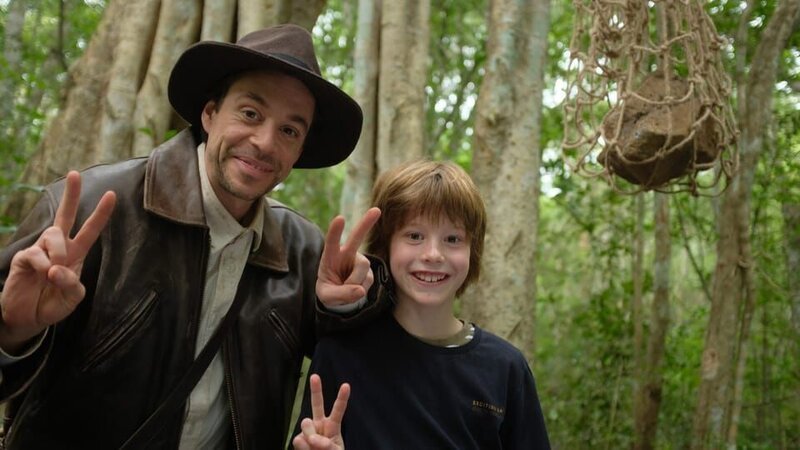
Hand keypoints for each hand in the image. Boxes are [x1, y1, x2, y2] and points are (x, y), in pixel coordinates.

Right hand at [0, 171, 115, 352]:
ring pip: (54, 234)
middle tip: (75, 174)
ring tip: (53, 274)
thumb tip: (55, 268)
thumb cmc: (53, 304)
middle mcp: (58, 247)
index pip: (90, 230)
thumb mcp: (72, 298)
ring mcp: (40, 250)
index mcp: (76, 253)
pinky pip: (35, 253)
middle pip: (66, 215)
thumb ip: (71, 283)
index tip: (112, 194)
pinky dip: (42, 265)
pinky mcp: (23, 257)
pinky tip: (41, 274)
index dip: (101, 213)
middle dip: (71, 195)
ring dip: (58, 253)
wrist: (28, 319)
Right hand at [292, 374, 349, 449]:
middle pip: (317, 404)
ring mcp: (308, 431)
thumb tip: (310, 439)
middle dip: (315, 390)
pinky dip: (304, 448)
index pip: (338, 410)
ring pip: (305, 423)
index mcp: (333, 425)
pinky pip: (298, 440)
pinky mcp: (298, 439)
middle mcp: (319, 424)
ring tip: (315, 445)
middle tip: (314, 376)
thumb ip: (326, 445)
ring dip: (311, 435)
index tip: (346, 385)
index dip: (342, 398)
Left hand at [316, 208, 380, 306]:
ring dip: (355, 282)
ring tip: (345, 289)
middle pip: (357, 237)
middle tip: (376, 210)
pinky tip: (355, 289)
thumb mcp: (327, 297)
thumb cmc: (329, 291)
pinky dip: (360, 290)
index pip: (332, 241)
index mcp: (331, 255)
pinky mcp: (369, 271)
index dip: (335, 231)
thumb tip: (361, 290)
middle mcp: (346, 254)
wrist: (340, 297)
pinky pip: (367, 280)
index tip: (340, 218)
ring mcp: (359, 261)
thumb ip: (340, 294)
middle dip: (366, 223)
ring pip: (362, 268)